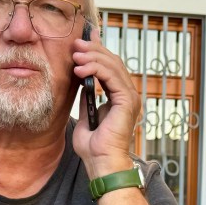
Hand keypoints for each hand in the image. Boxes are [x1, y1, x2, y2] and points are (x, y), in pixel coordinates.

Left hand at [71, 25, 140, 177]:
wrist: (101, 163)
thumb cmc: (93, 148)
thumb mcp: (85, 116)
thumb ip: (86, 99)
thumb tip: (81, 83)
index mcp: (120, 98)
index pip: (110, 67)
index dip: (97, 51)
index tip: (82, 41)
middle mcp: (128, 95)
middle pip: (113, 62)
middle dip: (93, 50)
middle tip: (75, 44)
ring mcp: (130, 98)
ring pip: (113, 66)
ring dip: (92, 57)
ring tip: (75, 54)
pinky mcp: (127, 101)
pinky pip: (112, 77)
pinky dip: (96, 69)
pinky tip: (80, 69)